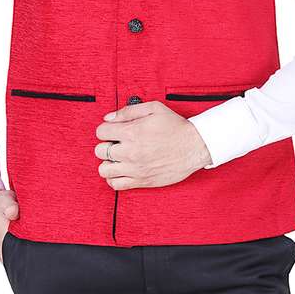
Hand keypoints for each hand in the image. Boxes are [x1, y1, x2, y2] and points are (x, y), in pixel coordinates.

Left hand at [95, 101, 211, 189]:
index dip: (106, 129)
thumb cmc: (176, 127)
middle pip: (100, 151)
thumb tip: (109, 118)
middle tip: (116, 143)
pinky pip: (116, 184)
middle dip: (106, 145)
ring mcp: (135, 168)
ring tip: (118, 157)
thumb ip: (129, 111)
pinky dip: (114, 178)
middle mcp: (131, 152)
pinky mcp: (142, 181)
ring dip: (108, 162)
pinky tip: (121, 170)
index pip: (101, 132)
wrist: (194, 146)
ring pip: (104, 170)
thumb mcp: (154, 109)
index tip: (113, 130)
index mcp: (132, 132)